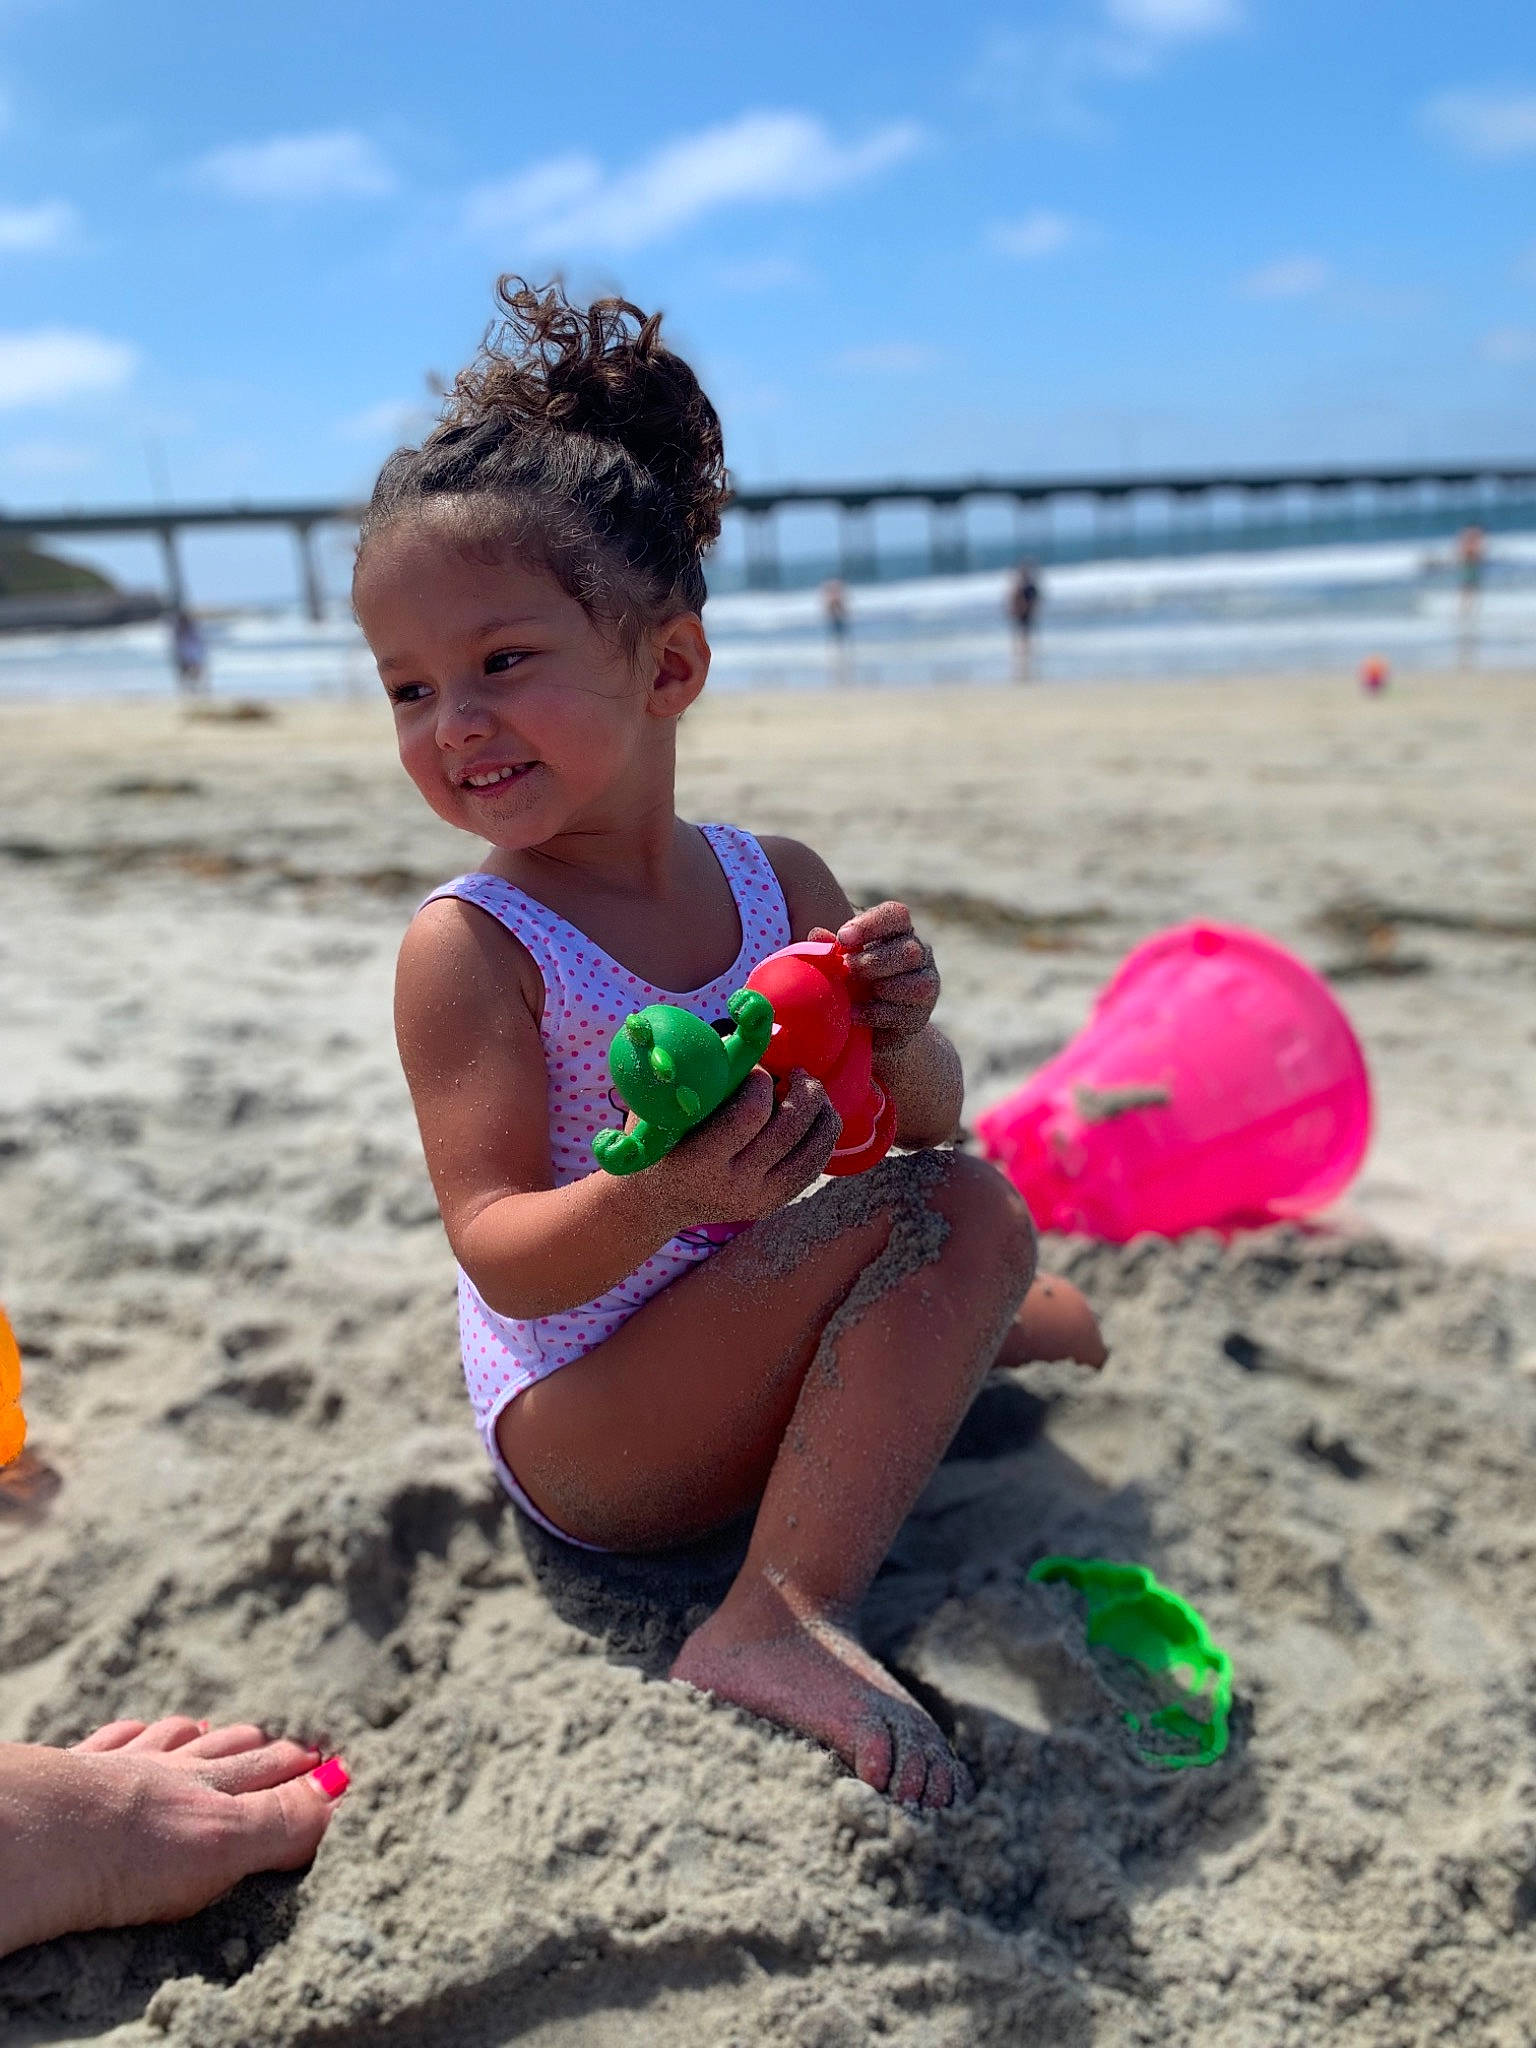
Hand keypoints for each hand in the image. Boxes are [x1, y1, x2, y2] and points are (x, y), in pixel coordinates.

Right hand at [649, 1068, 840, 1225]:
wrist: (657, 1200)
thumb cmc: (658, 1137)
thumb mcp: (661, 1106)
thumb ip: (697, 1073)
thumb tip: (741, 1035)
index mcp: (699, 1162)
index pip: (750, 1114)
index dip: (762, 1080)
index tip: (757, 1068)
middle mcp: (732, 1186)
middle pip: (789, 1130)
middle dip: (804, 1091)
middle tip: (798, 1072)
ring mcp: (757, 1199)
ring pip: (812, 1151)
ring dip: (822, 1112)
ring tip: (810, 1090)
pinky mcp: (774, 1203)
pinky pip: (813, 1166)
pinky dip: (821, 1135)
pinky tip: (813, 1114)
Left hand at [816, 902, 938, 1057]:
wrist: (869, 1025)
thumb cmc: (852, 981)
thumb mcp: (838, 961)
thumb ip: (828, 946)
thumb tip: (818, 935)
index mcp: (898, 932)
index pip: (896, 915)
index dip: (870, 924)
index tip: (843, 939)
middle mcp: (920, 953)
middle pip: (909, 950)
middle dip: (873, 962)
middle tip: (848, 970)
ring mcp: (926, 985)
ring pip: (916, 984)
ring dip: (880, 988)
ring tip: (852, 995)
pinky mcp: (920, 1015)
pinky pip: (904, 1014)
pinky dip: (875, 1014)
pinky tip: (854, 1014)